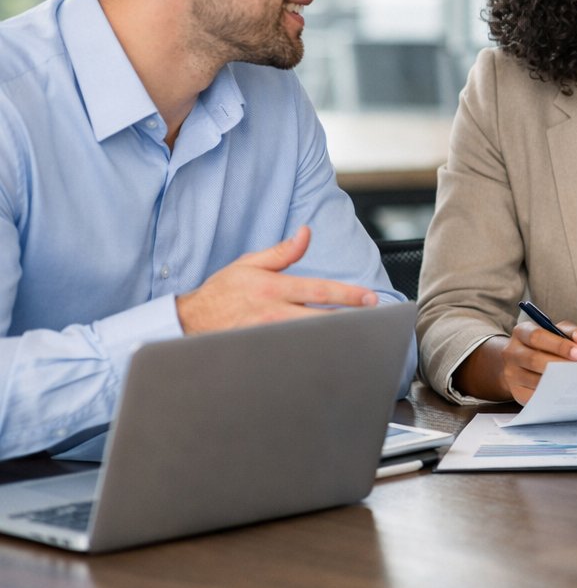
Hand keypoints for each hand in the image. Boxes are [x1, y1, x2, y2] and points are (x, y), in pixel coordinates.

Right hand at [176, 226, 377, 334]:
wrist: (190, 321)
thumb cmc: (222, 292)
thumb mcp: (249, 264)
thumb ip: (282, 251)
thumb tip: (306, 233)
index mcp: (272, 288)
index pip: (319, 290)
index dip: (348, 294)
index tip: (369, 298)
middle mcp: (273, 313)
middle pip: (321, 319)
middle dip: (351, 320)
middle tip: (375, 320)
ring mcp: (269, 336)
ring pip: (311, 339)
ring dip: (336, 338)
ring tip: (361, 337)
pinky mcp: (264, 351)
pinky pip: (294, 353)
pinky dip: (314, 353)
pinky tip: (331, 354)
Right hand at [456, 318, 576, 404]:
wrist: (523, 362)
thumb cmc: (546, 344)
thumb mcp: (559, 332)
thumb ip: (575, 333)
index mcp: (522, 332)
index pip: (538, 337)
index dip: (560, 346)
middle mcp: (512, 352)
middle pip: (534, 359)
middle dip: (561, 365)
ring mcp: (511, 374)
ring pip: (534, 380)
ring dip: (558, 382)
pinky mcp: (517, 392)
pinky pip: (535, 396)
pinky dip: (552, 395)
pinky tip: (566, 393)